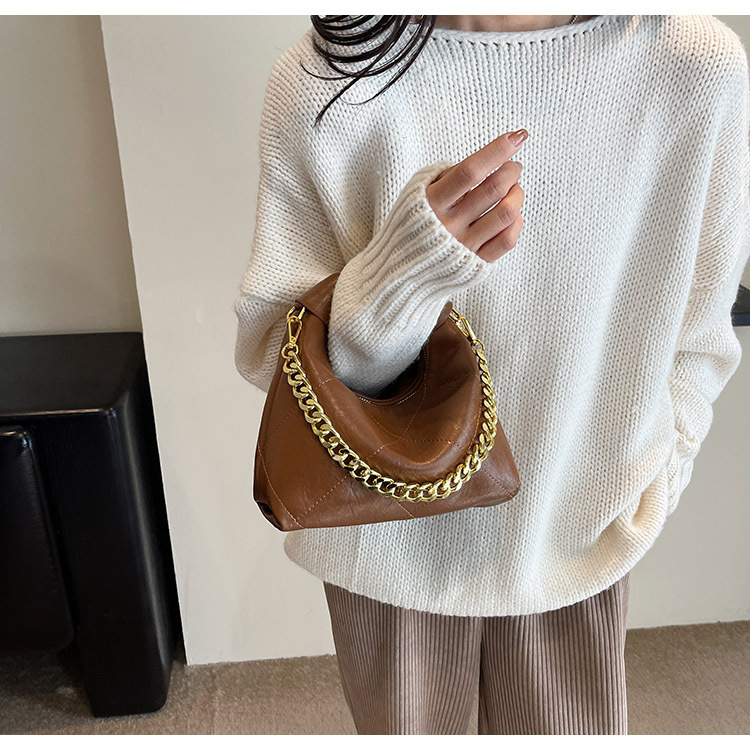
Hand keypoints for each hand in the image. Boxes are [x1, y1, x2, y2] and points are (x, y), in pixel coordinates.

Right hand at [425, 130, 526, 261]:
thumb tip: (487, 160)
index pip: (470, 171)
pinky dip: (516, 221)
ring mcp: (464, 246)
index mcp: (432, 203)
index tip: (516, 137)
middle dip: (511, 170)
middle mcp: (449, 225)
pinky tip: (512, 213)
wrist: (400, 269)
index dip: (496, 151)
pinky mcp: (476, 264)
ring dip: (517, 194)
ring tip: (514, 189)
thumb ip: (448, 175)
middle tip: (513, 166)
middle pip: (493, 190)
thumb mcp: (418, 191)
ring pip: (506, 213)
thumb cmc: (414, 222)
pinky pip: (507, 240)